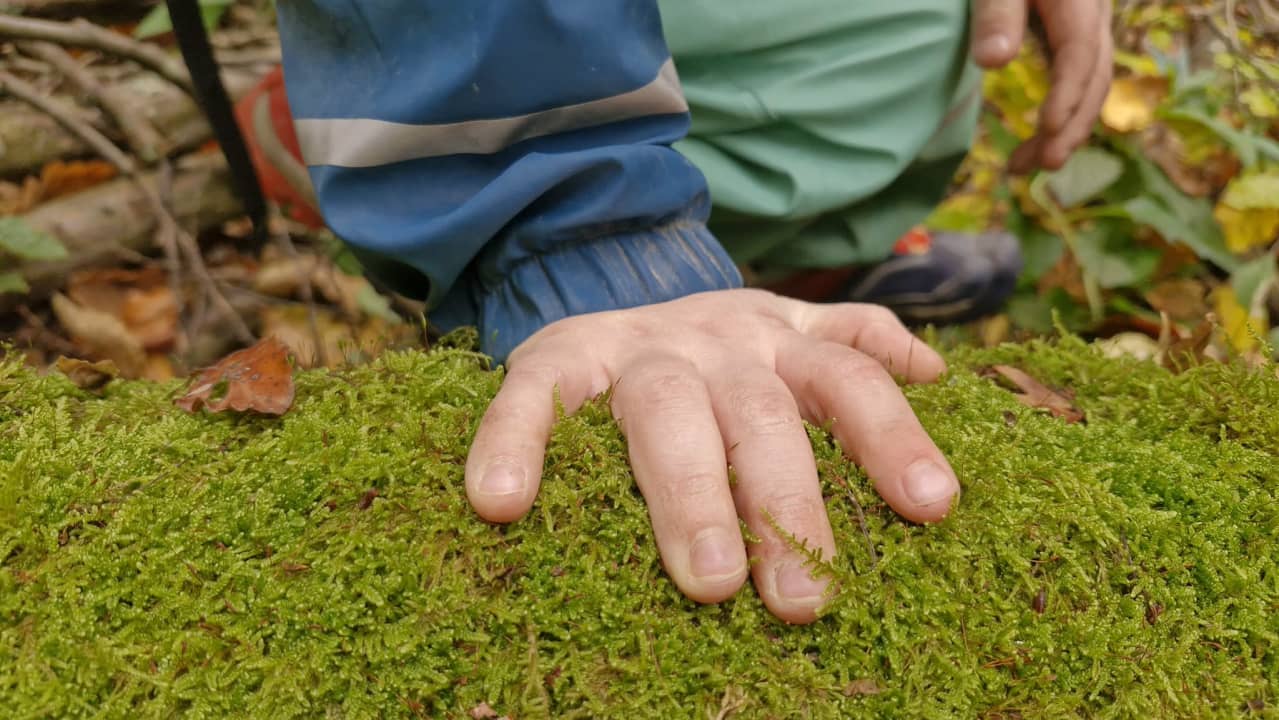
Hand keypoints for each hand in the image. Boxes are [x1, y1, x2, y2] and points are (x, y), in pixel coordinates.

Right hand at [464, 289, 960, 623]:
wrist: (607, 290)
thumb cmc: (716, 351)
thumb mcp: (788, 331)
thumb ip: (856, 343)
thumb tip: (937, 371)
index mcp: (780, 342)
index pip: (848, 380)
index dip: (891, 436)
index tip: (932, 506)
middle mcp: (715, 341)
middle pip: (761, 412)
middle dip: (785, 502)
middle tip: (802, 600)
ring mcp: (633, 347)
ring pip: (665, 411)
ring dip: (690, 494)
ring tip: (707, 585)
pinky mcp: (553, 355)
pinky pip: (531, 397)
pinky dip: (515, 442)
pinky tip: (502, 503)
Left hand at [971, 0, 1113, 171]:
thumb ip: (996, 16)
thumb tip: (992, 63)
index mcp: (1078, 4)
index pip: (1079, 56)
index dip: (1066, 95)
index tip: (1047, 129)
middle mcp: (1093, 20)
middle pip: (1095, 80)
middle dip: (1071, 127)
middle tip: (1041, 166)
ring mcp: (1088, 30)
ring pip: (1090, 87)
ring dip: (1067, 130)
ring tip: (1030, 166)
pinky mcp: (1075, 38)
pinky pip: (1080, 82)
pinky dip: (1065, 113)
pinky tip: (1041, 138)